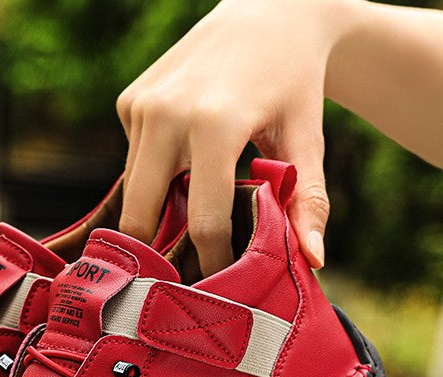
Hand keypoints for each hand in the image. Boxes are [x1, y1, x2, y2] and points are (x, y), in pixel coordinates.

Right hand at [116, 0, 355, 273]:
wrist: (270, 9)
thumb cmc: (295, 81)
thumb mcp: (306, 138)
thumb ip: (308, 201)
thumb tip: (312, 260)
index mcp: (215, 124)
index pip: (203, 221)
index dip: (210, 260)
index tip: (216, 282)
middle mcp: (166, 113)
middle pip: (142, 215)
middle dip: (156, 250)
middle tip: (179, 270)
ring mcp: (141, 105)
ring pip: (134, 190)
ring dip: (157, 209)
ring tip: (190, 210)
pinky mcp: (129, 100)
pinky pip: (133, 160)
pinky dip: (154, 172)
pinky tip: (183, 156)